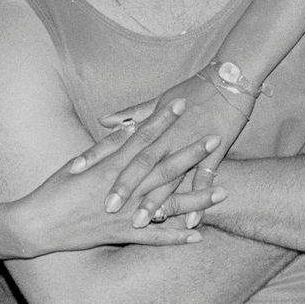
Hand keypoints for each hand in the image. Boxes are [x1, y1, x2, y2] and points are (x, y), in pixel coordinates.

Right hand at [7, 100, 226, 256]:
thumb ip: (105, 148)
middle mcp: (121, 191)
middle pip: (162, 168)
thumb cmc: (54, 190)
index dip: (162, 122)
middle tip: (214, 137)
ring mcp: (123, 215)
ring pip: (166, 205)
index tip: (181, 105)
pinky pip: (153, 238)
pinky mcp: (121, 235)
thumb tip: (128, 129)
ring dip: (195, 198)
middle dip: (190, 152)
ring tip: (223, 191)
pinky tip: (198, 235)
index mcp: (108, 168)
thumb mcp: (78, 163)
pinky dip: (175, 238)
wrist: (37, 225)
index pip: (141, 139)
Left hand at [98, 73, 257, 222]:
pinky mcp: (215, 153)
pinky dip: (198, 200)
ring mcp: (191, 146)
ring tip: (139, 222)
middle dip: (124, 187)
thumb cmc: (192, 90)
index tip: (75, 170)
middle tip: (106, 208)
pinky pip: (205, 180)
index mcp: (152, 126)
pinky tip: (189, 223)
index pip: (118, 142)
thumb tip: (104, 120)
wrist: (229, 80)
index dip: (96, 155)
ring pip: (169, 178)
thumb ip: (131, 114)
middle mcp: (168, 138)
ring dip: (155, 201)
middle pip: (141, 165)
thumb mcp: (158, 100)